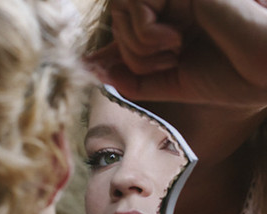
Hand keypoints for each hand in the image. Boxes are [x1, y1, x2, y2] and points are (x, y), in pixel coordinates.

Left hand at [89, 0, 266, 105]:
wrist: (264, 70)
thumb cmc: (231, 78)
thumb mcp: (174, 83)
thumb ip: (138, 79)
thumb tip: (100, 73)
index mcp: (173, 23)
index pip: (128, 28)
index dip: (107, 48)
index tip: (88, 65)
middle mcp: (171, 3)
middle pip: (118, 22)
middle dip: (132, 54)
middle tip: (167, 61)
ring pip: (122, 13)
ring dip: (141, 47)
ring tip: (175, 51)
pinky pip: (136, 7)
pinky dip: (148, 35)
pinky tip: (178, 39)